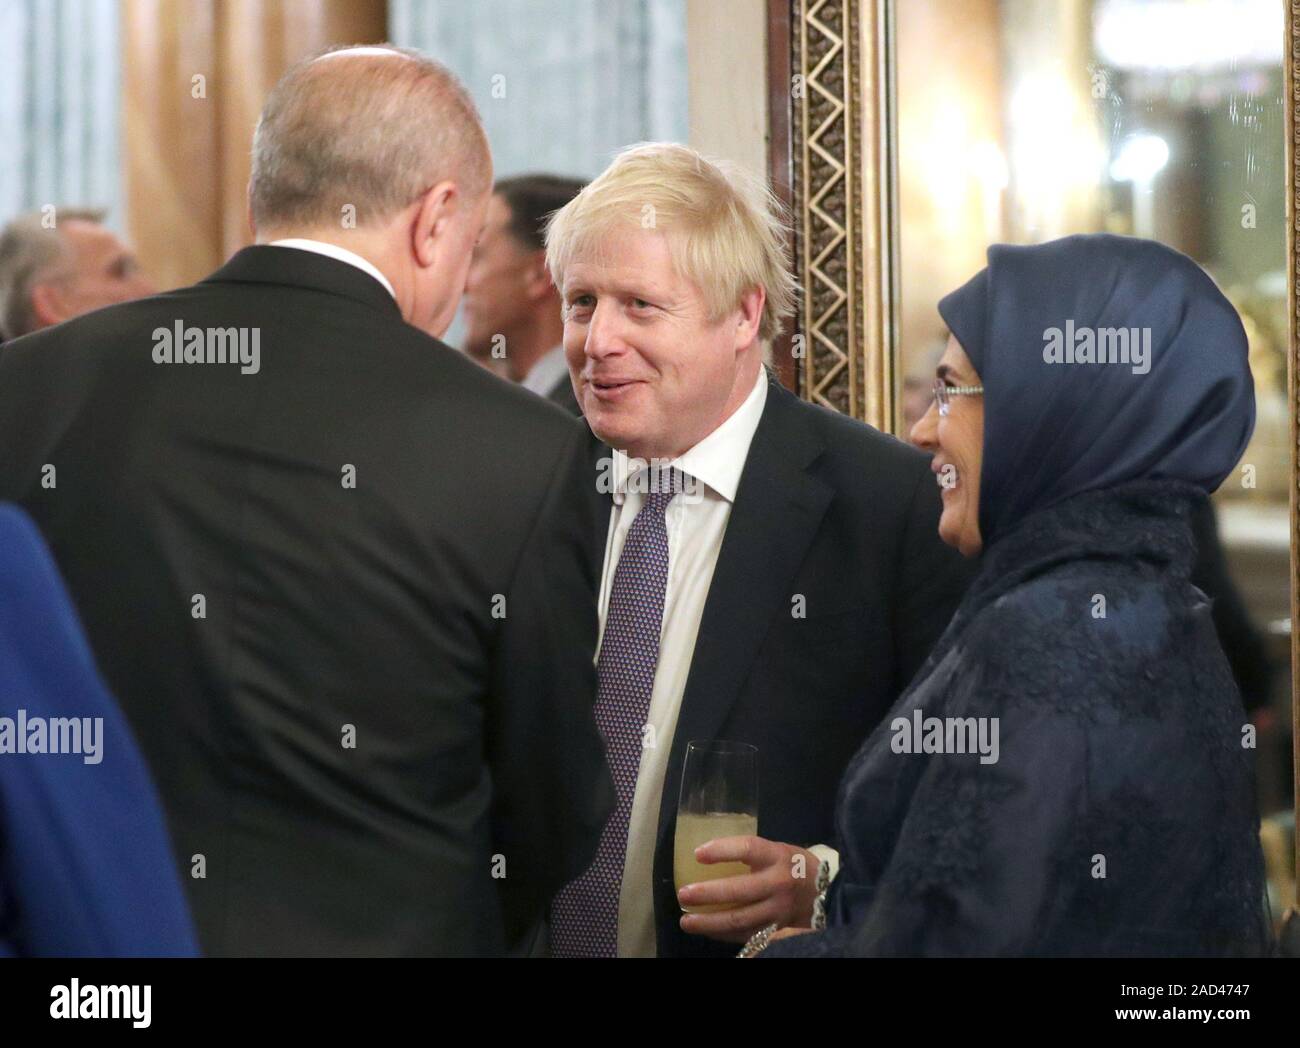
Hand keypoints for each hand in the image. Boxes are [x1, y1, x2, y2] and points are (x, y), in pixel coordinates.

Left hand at [677, 836, 820, 943]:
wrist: (829, 894)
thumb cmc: (795, 867)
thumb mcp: (779, 850)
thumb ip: (752, 854)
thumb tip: (706, 854)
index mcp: (778, 856)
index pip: (747, 849)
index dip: (721, 850)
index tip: (697, 854)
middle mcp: (779, 884)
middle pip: (738, 891)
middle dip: (707, 895)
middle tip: (683, 895)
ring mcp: (779, 911)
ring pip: (739, 920)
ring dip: (709, 923)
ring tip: (687, 921)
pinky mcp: (779, 931)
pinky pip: (747, 935)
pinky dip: (724, 935)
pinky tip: (708, 931)